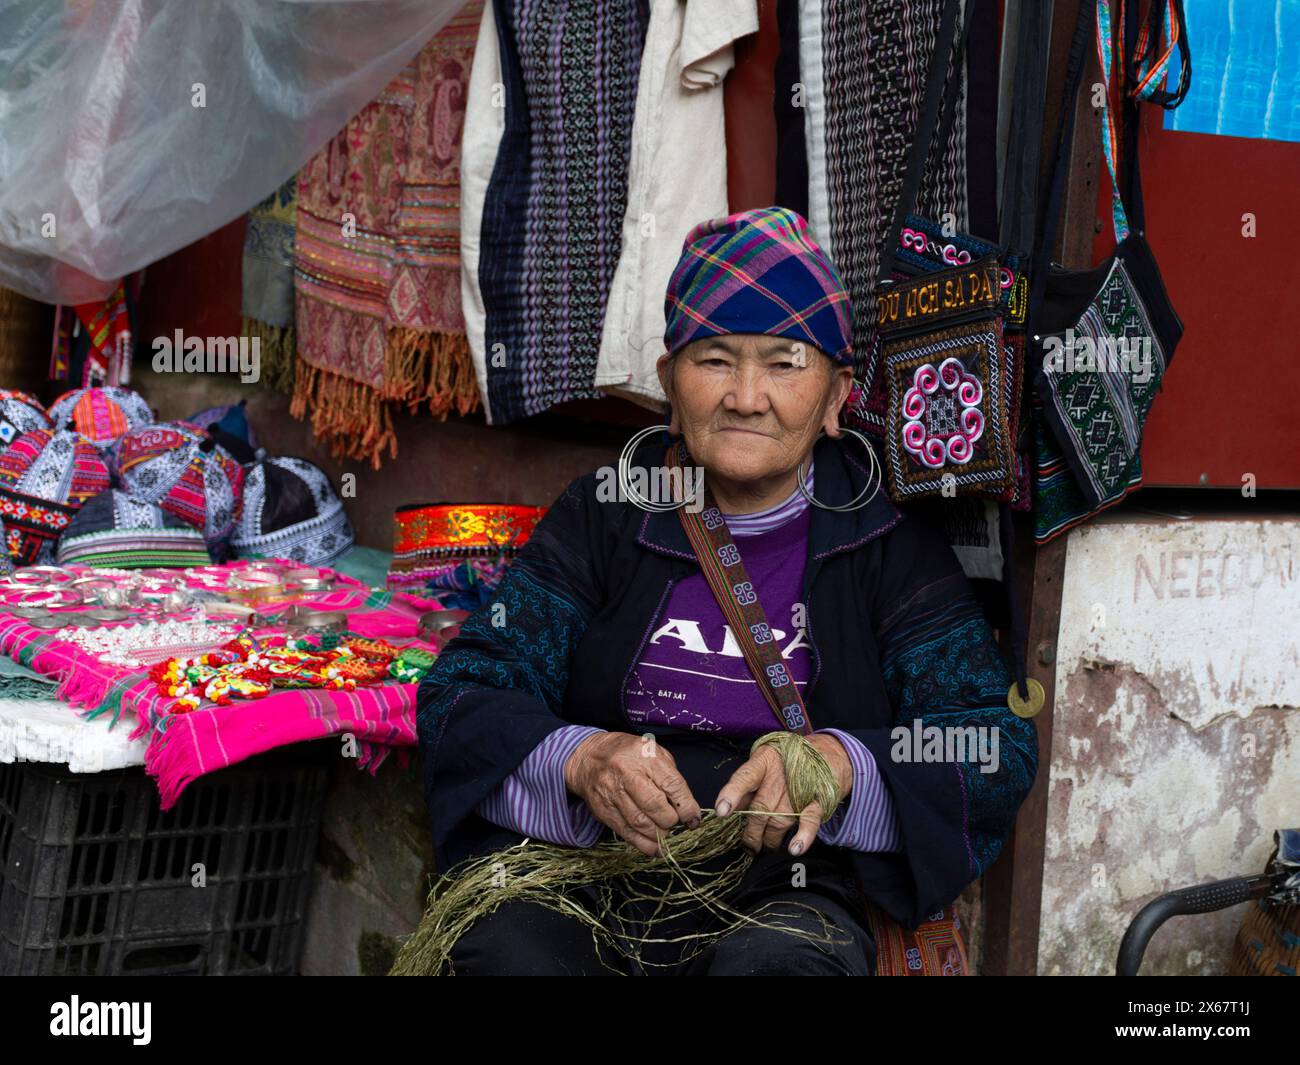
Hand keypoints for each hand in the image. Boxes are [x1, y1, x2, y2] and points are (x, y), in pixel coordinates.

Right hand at [563, 732, 701, 856]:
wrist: (589, 757)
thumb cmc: (628, 755)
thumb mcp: (654, 753)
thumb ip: (671, 777)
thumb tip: (687, 809)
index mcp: (645, 756)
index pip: (672, 785)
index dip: (687, 807)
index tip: (693, 819)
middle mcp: (627, 773)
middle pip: (655, 806)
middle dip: (671, 821)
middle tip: (676, 823)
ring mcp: (612, 792)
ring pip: (640, 823)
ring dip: (658, 835)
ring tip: (666, 834)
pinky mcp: (603, 810)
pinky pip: (626, 832)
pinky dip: (643, 844)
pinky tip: (654, 846)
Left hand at [714, 734, 852, 855]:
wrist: (825, 753)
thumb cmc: (785, 761)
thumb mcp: (762, 762)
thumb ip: (746, 784)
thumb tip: (729, 809)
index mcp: (764, 761)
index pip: (745, 778)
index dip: (732, 794)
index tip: (722, 811)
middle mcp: (781, 775)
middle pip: (761, 808)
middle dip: (751, 832)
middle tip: (747, 844)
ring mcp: (801, 788)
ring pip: (780, 820)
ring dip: (770, 839)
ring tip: (764, 847)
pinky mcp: (818, 801)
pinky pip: (809, 821)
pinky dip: (803, 836)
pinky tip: (795, 848)